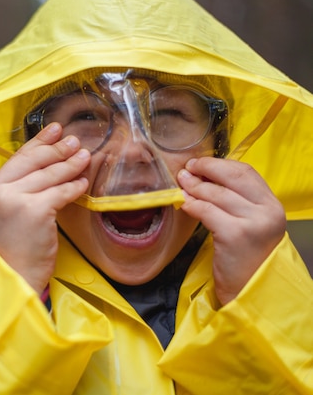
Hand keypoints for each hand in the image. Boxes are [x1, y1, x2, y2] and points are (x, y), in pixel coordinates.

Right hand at [0, 123, 90, 293]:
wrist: (15, 276)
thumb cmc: (16, 248)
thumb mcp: (11, 212)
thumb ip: (21, 189)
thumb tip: (50, 163)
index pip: (18, 158)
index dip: (39, 142)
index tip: (55, 129)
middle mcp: (0, 192)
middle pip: (34, 162)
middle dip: (58, 149)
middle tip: (75, 142)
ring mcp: (16, 200)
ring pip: (50, 176)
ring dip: (70, 165)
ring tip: (85, 157)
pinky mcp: (35, 211)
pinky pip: (61, 192)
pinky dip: (74, 187)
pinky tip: (83, 183)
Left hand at [177, 157, 286, 305]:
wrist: (249, 290)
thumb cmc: (245, 257)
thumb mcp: (248, 224)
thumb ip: (234, 202)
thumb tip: (201, 177)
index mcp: (272, 205)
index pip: (246, 172)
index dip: (220, 164)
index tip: (200, 164)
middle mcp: (267, 211)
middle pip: (231, 177)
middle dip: (205, 170)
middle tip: (186, 170)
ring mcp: (252, 222)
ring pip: (216, 194)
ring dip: (194, 187)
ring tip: (181, 185)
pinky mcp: (234, 235)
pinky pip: (206, 211)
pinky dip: (191, 204)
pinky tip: (183, 203)